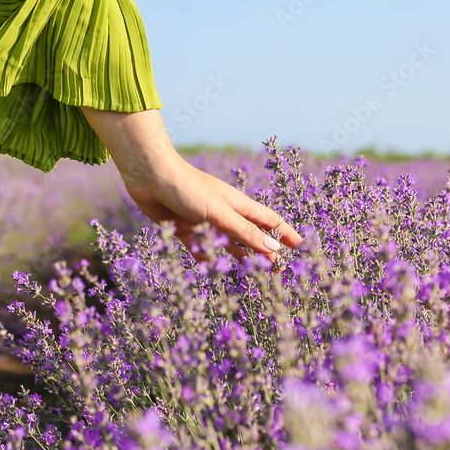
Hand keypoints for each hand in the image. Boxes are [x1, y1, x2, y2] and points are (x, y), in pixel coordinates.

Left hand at [123, 153, 302, 265]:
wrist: (149, 175)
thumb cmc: (188, 188)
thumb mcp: (219, 213)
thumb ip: (244, 232)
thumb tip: (273, 249)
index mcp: (237, 204)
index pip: (269, 220)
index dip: (285, 233)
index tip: (301, 246)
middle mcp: (223, 212)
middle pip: (250, 235)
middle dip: (264, 251)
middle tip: (278, 271)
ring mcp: (204, 220)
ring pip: (226, 243)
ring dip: (237, 256)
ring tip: (251, 274)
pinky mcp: (183, 227)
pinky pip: (198, 246)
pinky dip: (205, 256)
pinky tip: (210, 267)